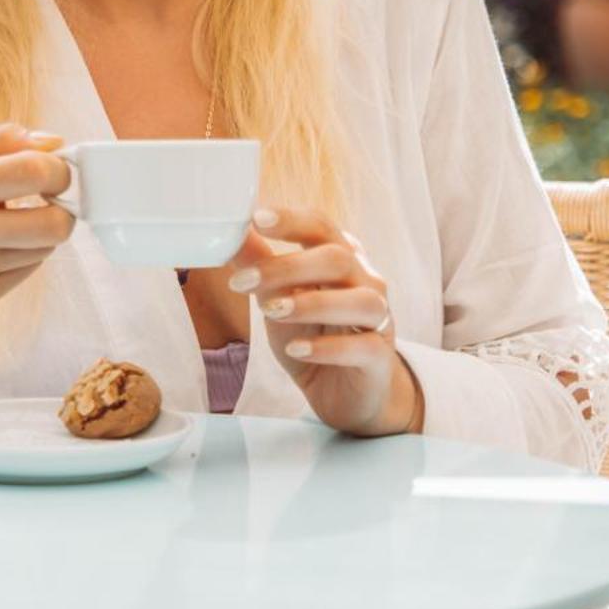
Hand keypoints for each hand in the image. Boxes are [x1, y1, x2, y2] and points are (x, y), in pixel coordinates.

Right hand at [0, 121, 76, 327]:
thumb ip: (0, 143)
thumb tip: (56, 143)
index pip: (33, 172)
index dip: (59, 170)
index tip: (55, 170)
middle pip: (54, 225)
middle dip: (64, 208)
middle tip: (50, 199)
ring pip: (44, 249)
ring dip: (39, 232)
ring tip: (7, 222)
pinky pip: (26, 271)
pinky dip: (21, 255)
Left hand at [225, 208, 422, 437]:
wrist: (344, 390)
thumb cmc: (312, 334)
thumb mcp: (277, 297)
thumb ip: (259, 265)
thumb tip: (228, 234)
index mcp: (341, 257)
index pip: (321, 226)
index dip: (291, 220)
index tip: (257, 218)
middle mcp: (366, 280)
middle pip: (336, 259)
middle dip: (287, 268)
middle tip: (242, 282)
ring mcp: (378, 318)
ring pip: (358, 300)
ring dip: (311, 303)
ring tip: (271, 312)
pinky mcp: (380, 356)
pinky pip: (362, 346)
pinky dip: (328, 348)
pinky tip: (297, 349)